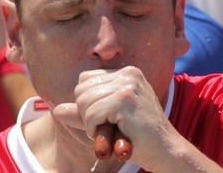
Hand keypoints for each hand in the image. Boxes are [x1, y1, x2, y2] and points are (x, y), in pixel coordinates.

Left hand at [53, 66, 172, 169]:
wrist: (165, 150)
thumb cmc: (137, 135)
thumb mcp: (108, 118)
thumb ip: (82, 113)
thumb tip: (56, 110)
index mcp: (126, 73)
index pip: (85, 79)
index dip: (87, 102)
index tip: (105, 116)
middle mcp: (128, 73)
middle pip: (81, 89)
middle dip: (87, 113)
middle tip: (107, 126)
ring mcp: (127, 85)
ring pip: (83, 101)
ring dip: (90, 123)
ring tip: (110, 130)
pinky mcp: (124, 100)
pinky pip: (90, 113)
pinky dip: (94, 129)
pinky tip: (111, 134)